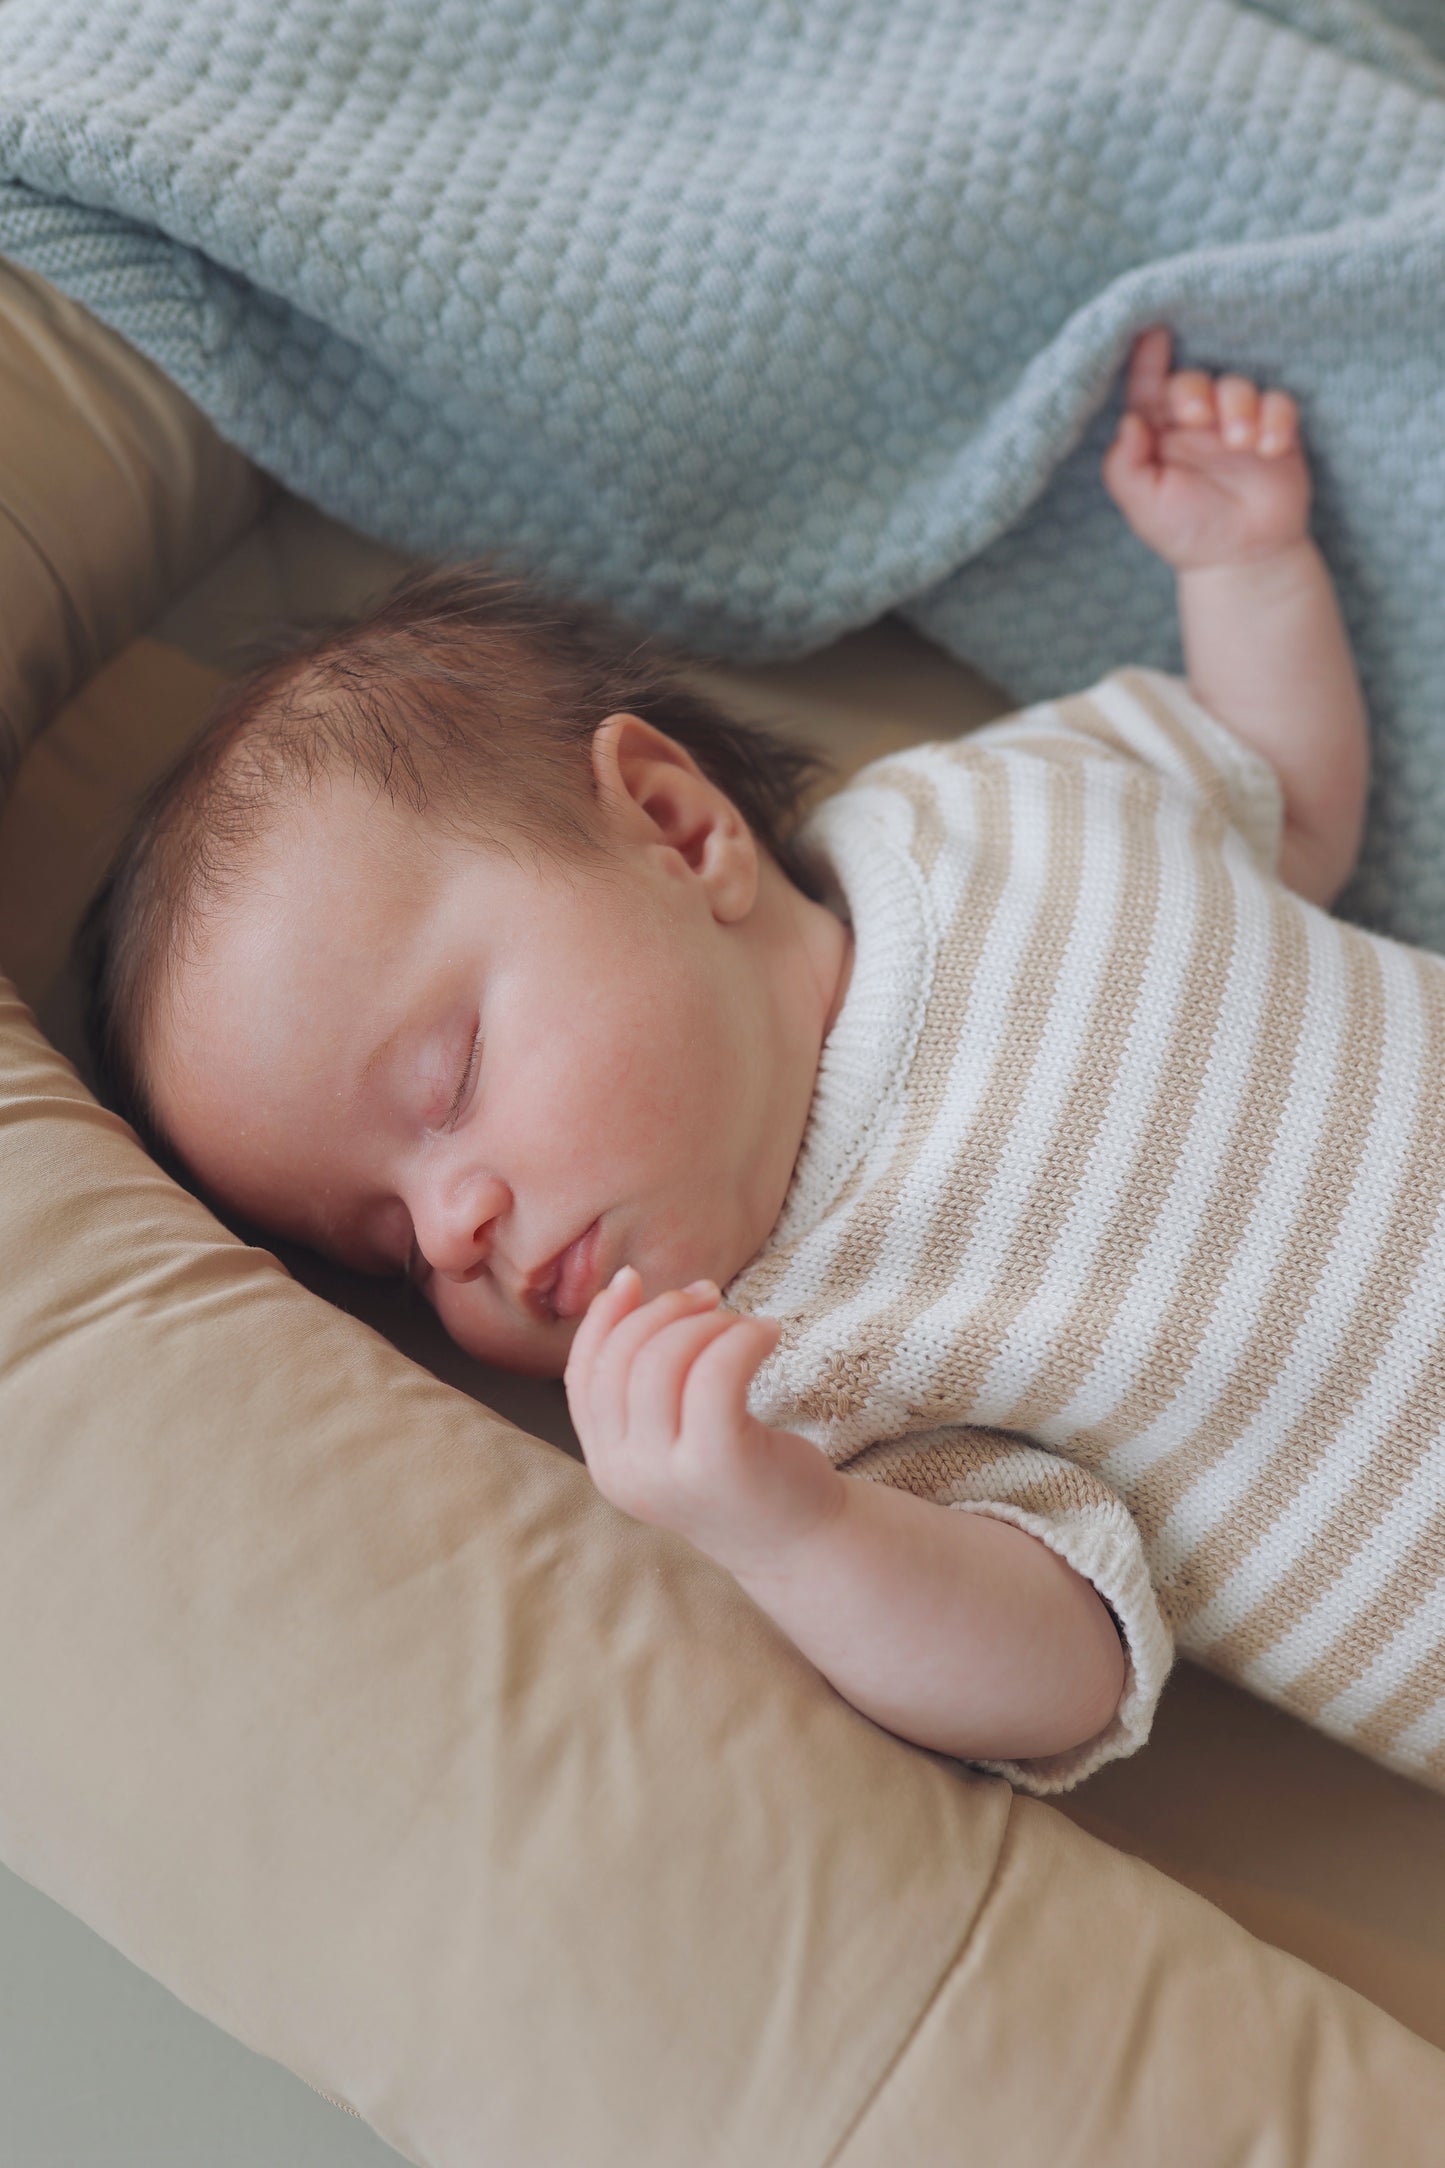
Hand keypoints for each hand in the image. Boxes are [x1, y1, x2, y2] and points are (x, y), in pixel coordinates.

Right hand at [563, 1265, 844, 1578]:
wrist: (799, 1539)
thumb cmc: (738, 1469)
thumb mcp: (671, 1431)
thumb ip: (640, 1379)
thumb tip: (625, 1287)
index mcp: (607, 1464)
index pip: (582, 1375)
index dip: (602, 1319)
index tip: (636, 1280)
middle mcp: (625, 1474)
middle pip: (622, 1359)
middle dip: (665, 1310)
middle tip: (711, 1297)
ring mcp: (669, 1473)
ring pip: (664, 1361)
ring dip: (707, 1323)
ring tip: (744, 1327)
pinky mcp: (720, 1463)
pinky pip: (716, 1372)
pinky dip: (742, 1336)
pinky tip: (768, 1334)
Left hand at [1102, 325, 1309, 570]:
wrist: (1240, 561)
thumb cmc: (1184, 530)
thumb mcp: (1143, 504)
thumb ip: (1125, 465)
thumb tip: (1129, 421)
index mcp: (1157, 432)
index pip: (1148, 387)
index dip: (1148, 359)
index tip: (1153, 334)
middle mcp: (1195, 422)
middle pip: (1192, 380)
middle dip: (1194, 389)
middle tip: (1198, 416)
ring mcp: (1235, 423)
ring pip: (1237, 386)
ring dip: (1238, 405)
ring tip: (1239, 442)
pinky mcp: (1274, 431)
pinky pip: (1279, 404)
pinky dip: (1276, 418)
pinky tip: (1269, 447)